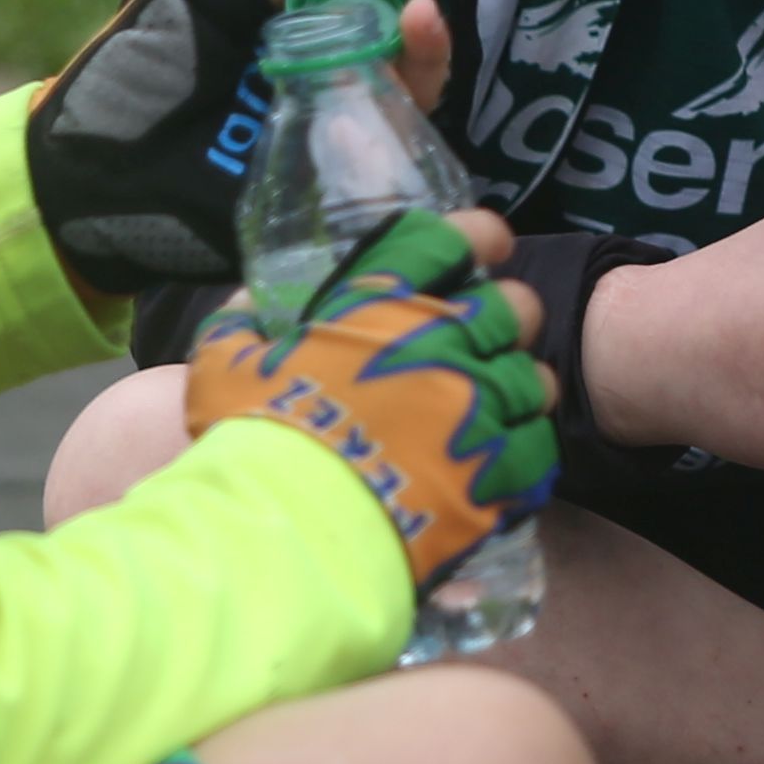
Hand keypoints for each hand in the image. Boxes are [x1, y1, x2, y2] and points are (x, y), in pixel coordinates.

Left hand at [25, 0, 449, 292]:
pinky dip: (398, 148)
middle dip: (421, 28)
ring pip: (396, 115)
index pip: (360, 13)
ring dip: (422, 71)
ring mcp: (318, 151)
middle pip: (395, 62)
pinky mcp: (312, 204)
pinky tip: (399, 111)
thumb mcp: (185, 13)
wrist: (82, 176)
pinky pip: (372, 184)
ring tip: (420, 31)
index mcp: (286, 45)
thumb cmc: (126, 85)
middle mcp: (315, 94)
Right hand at [186, 205, 555, 593]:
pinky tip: (505, 462)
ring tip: (500, 407)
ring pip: (534, 380)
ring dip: (519, 388)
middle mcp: (442, 342)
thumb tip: (248, 301)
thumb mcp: (225, 363)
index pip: (450, 241)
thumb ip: (242, 321)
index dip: (478, 236)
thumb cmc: (253, 439)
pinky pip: (538, 451)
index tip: (491, 244)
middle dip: (507, 318)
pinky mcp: (495, 472)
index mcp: (380, 305)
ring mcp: (477, 406)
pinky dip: (526, 453)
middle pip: (514, 308)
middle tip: (487, 341)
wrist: (289, 527)